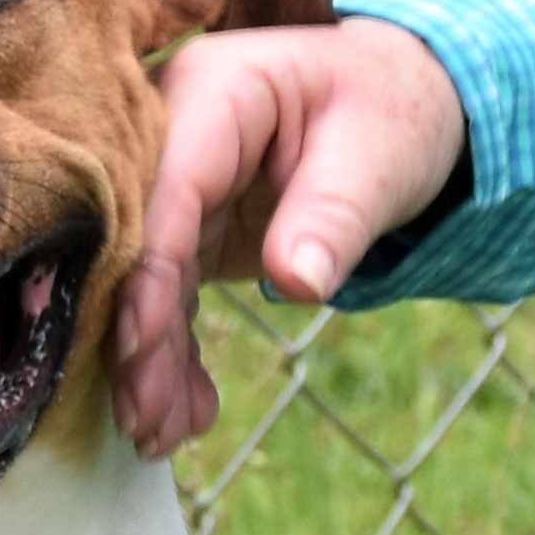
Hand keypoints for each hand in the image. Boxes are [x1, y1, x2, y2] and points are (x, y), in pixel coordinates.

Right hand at [110, 17, 468, 457]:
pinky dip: (175, 362)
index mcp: (211, 94)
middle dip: (136, 341)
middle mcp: (167, 139)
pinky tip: (186, 417)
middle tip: (145, 423)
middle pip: (135, 248)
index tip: (140, 351)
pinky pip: (165, 306)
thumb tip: (294, 283)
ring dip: (150, 368)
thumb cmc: (393, 113)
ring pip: (142, 290)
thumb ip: (333, 217)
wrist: (399, 107)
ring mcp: (168, 191)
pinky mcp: (181, 236)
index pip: (162, 192)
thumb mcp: (379, 156)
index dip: (146, 275)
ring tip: (162, 440)